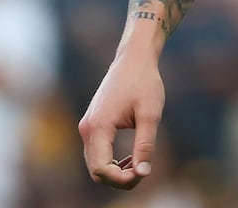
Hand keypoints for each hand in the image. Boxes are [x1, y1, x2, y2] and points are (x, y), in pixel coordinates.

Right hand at [78, 53, 165, 188]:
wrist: (134, 58)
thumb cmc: (144, 82)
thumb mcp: (150, 114)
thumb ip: (145, 145)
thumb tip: (143, 173)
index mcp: (99, 126)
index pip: (101, 169)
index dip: (121, 179)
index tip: (143, 173)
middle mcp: (87, 128)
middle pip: (96, 170)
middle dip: (118, 179)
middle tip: (143, 172)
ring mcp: (87, 126)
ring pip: (95, 164)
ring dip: (115, 171)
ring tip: (140, 163)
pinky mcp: (92, 124)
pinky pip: (97, 153)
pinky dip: (111, 161)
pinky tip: (132, 157)